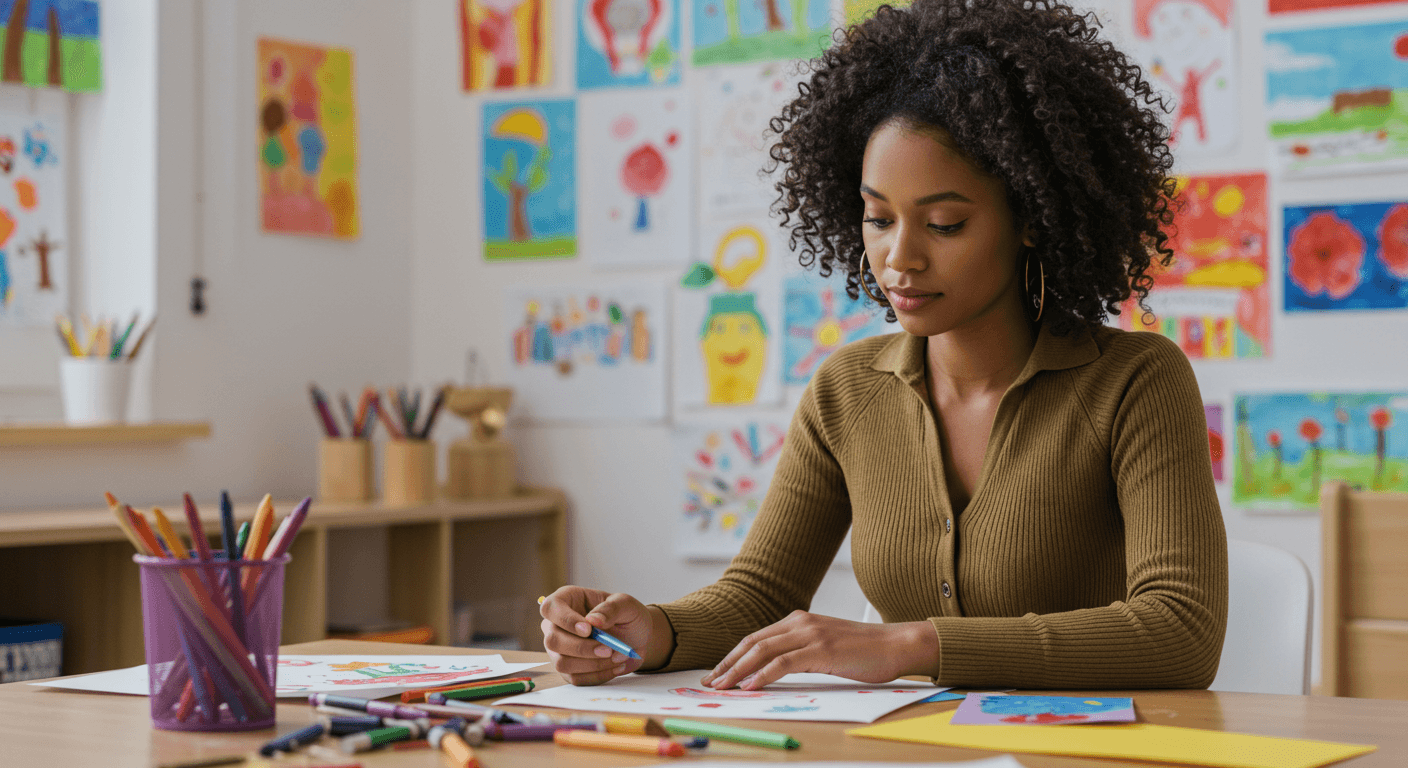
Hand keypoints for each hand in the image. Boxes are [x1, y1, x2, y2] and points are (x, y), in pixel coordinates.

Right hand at [539, 586, 655, 685]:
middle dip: (582, 648)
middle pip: (553, 640)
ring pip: (562, 663)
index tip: (588, 629)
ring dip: (592, 664)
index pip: (550, 608)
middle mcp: (557, 625)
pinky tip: (615, 667)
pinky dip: (598, 675)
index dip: (565, 620)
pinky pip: (575, 678)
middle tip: (608, 649)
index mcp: (567, 600)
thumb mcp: (625, 604)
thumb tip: (592, 620)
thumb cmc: (627, 615)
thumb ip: (610, 609)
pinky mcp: (568, 669)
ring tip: (617, 657)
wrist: (637, 638)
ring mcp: (560, 649)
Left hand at [700, 610, 938, 690]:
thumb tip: (774, 671)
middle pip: (753, 642)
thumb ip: (801, 652)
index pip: (756, 637)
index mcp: (799, 620)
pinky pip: (784, 663)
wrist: (896, 644)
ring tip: (723, 686)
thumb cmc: (864, 651)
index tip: (717, 671)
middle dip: (728, 663)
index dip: (733, 655)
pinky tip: (751, 686)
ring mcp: (811, 634)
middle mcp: (801, 622)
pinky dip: (763, 674)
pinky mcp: (822, 649)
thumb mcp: (825, 647)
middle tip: (710, 681)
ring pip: (763, 651)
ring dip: (738, 670)